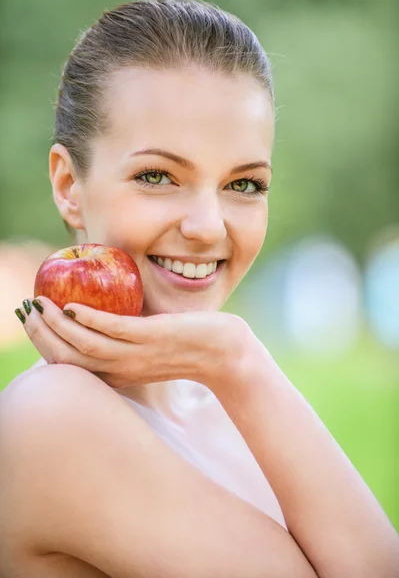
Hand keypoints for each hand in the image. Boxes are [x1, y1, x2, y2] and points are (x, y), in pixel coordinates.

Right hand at [16, 296, 246, 390]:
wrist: (224, 353)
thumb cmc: (186, 345)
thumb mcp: (148, 347)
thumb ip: (125, 337)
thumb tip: (103, 311)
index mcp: (117, 374)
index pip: (70, 364)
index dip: (44, 343)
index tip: (30, 321)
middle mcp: (121, 370)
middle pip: (68, 358)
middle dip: (41, 334)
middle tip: (26, 310)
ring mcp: (135, 356)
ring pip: (85, 346)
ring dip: (57, 326)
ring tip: (41, 304)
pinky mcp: (151, 339)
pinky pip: (113, 331)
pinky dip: (89, 320)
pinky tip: (72, 306)